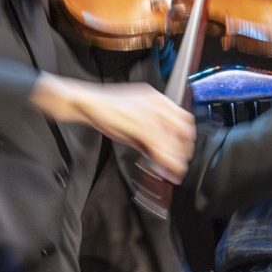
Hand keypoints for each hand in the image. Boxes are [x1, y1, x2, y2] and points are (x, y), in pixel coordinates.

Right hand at [53, 80, 194, 181]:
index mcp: (157, 99)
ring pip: (173, 140)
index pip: (184, 118)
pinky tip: (167, 169)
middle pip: (184, 129)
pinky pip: (161, 146)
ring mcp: (150, 113)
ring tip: (175, 172)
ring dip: (176, 159)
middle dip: (184, 150)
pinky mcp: (141, 124)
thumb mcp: (132, 119)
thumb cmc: (104, 111)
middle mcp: (157, 104)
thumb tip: (158, 152)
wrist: (84, 102)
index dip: (187, 137)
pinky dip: (167, 161)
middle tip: (181, 164)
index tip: (184, 150)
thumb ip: (147, 134)